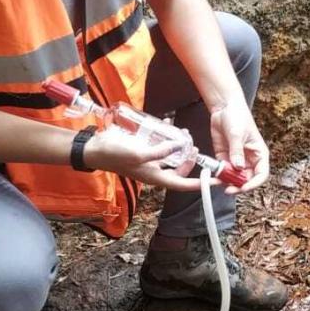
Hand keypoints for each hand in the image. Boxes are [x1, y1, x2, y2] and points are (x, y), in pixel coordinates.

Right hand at [81, 126, 209, 191]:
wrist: (95, 148)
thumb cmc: (115, 154)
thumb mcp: (139, 153)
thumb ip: (160, 151)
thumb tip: (179, 146)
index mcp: (155, 177)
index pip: (182, 184)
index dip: (200, 184)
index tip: (215, 181)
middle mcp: (154, 171)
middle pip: (179, 170)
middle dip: (189, 159)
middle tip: (194, 146)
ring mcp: (149, 162)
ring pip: (171, 158)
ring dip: (179, 147)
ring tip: (184, 133)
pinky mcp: (144, 151)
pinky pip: (160, 146)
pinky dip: (166, 138)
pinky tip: (167, 125)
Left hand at [209, 96, 269, 193]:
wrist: (223, 107)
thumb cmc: (237, 116)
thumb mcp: (237, 133)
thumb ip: (237, 151)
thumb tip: (237, 167)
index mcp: (259, 154)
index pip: (261, 174)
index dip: (254, 184)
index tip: (243, 188)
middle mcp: (249, 160)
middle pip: (247, 180)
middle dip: (238, 186)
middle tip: (228, 189)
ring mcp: (236, 160)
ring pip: (234, 178)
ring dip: (227, 182)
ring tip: (219, 183)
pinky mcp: (225, 158)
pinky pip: (223, 171)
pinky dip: (218, 176)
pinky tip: (213, 176)